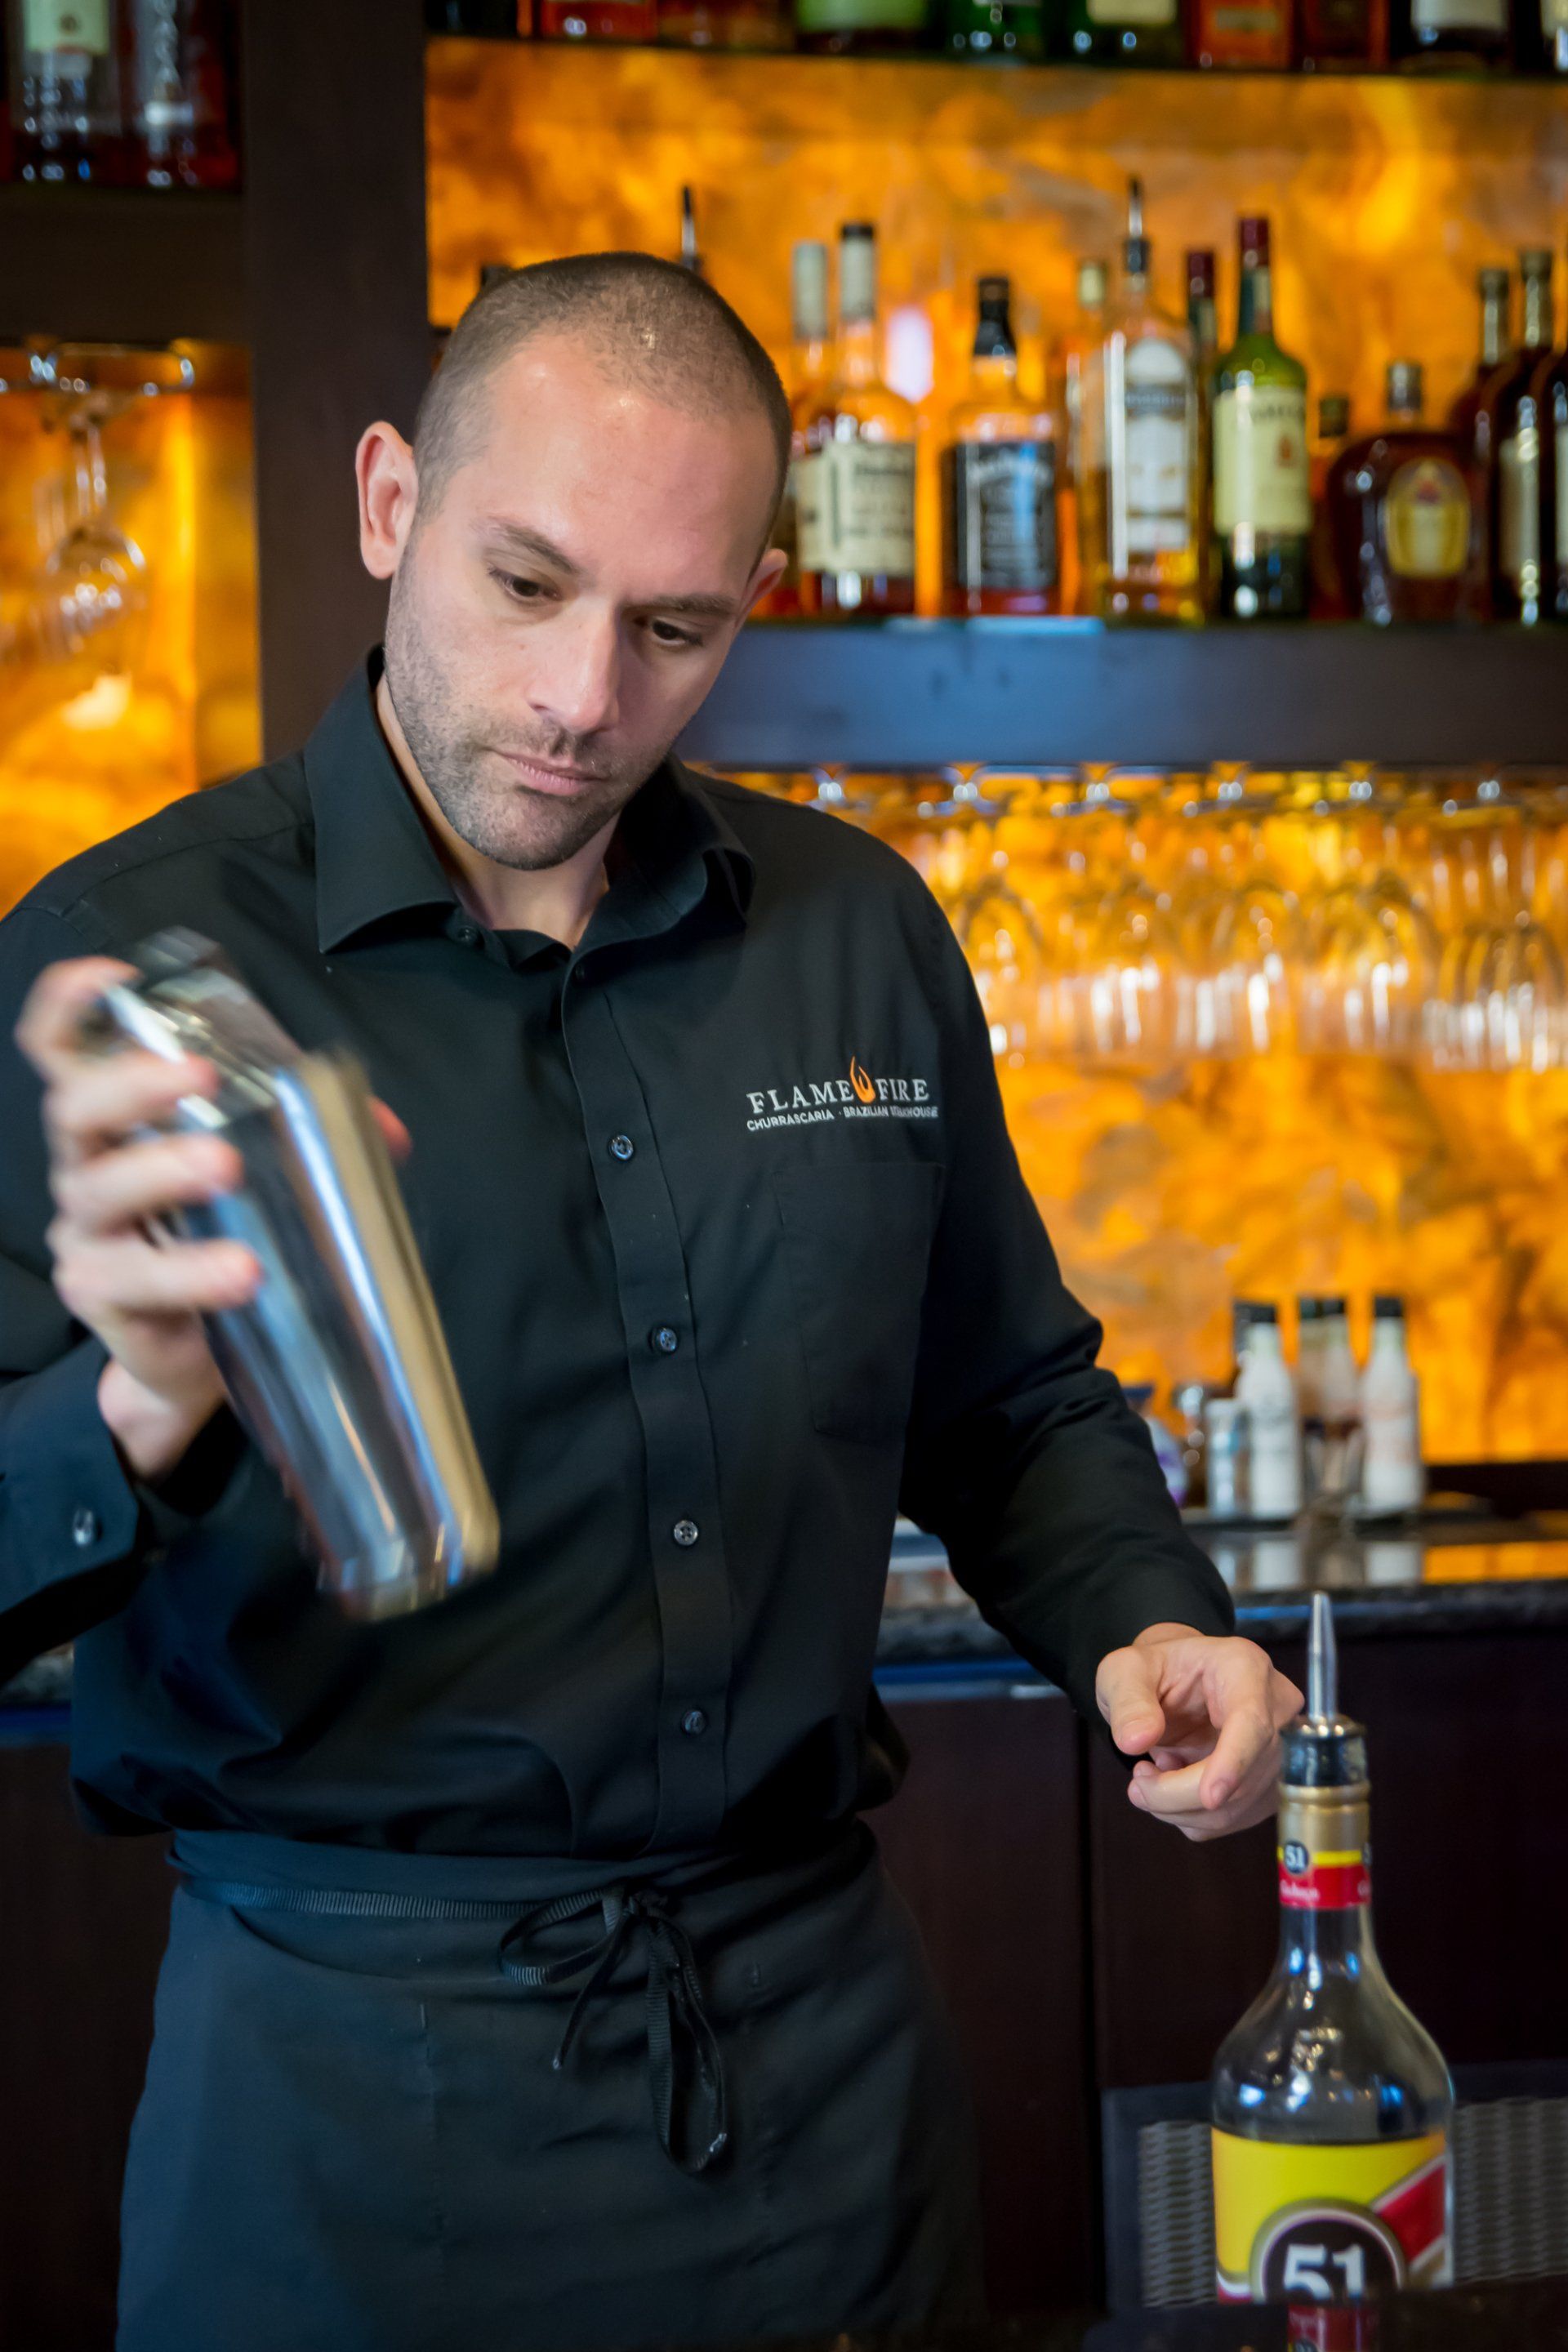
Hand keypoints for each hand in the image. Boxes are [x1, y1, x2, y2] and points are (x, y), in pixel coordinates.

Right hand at [16, 955, 409, 1486]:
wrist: (201, 1357)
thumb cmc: (219, 1239)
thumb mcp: (266, 1179)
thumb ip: (317, 1143)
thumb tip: (383, 1131)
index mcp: (119, 1122)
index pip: (66, 1049)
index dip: (74, 1005)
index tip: (117, 979)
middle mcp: (87, 1167)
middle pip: (74, 1106)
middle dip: (132, 1083)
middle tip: (201, 1078)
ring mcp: (87, 1233)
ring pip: (100, 1189)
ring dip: (163, 1169)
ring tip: (226, 1167)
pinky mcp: (103, 1296)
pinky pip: (133, 1278)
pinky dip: (190, 1270)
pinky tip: (239, 1272)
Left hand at [1095, 1621, 1302, 1842]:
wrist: (1173, 1685)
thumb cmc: (1154, 1671)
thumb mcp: (1124, 1671)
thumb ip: (1128, 1701)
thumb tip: (1135, 1741)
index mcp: (1244, 1667)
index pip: (1252, 1722)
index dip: (1234, 1762)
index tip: (1209, 1798)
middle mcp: (1275, 1708)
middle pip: (1245, 1773)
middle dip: (1181, 1793)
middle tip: (1137, 1783)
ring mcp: (1279, 1749)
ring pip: (1239, 1805)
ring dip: (1182, 1808)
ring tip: (1148, 1778)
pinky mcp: (1268, 1784)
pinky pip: (1232, 1818)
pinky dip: (1192, 1815)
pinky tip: (1173, 1783)